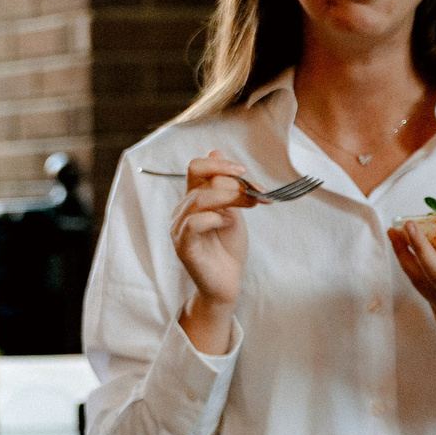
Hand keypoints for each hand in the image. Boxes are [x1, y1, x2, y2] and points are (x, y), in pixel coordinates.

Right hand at [172, 150, 255, 353]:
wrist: (227, 283)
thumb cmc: (228, 249)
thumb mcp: (233, 210)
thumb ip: (226, 186)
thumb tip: (217, 151)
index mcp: (193, 199)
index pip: (197, 167)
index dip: (219, 164)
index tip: (244, 172)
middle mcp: (183, 210)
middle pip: (201, 179)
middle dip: (232, 182)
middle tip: (255, 194)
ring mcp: (180, 228)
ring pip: (199, 198)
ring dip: (229, 197)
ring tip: (249, 206)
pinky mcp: (184, 246)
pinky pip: (194, 223)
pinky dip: (214, 218)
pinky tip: (227, 224)